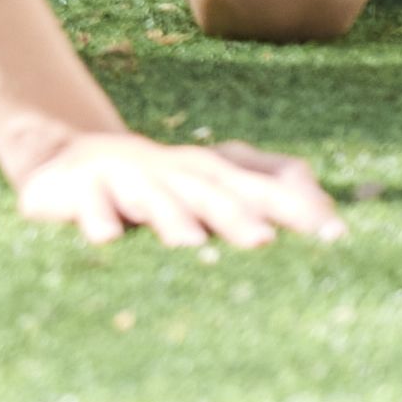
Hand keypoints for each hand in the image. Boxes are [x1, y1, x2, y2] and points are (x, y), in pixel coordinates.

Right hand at [13, 129, 340, 249]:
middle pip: (209, 193)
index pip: (261, 187)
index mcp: (212, 174)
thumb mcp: (216, 183)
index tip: (334, 237)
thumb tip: (332, 212)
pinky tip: (107, 238)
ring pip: (152, 197)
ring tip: (190, 242)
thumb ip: (273, 187)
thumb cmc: (162, 184)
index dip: (296, 209)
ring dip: (171, 217)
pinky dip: (97, 218)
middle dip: (235, 216)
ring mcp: (127, 178)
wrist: (68, 159)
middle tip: (263, 242)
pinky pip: (90, 205)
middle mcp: (174, 173)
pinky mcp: (82, 189)